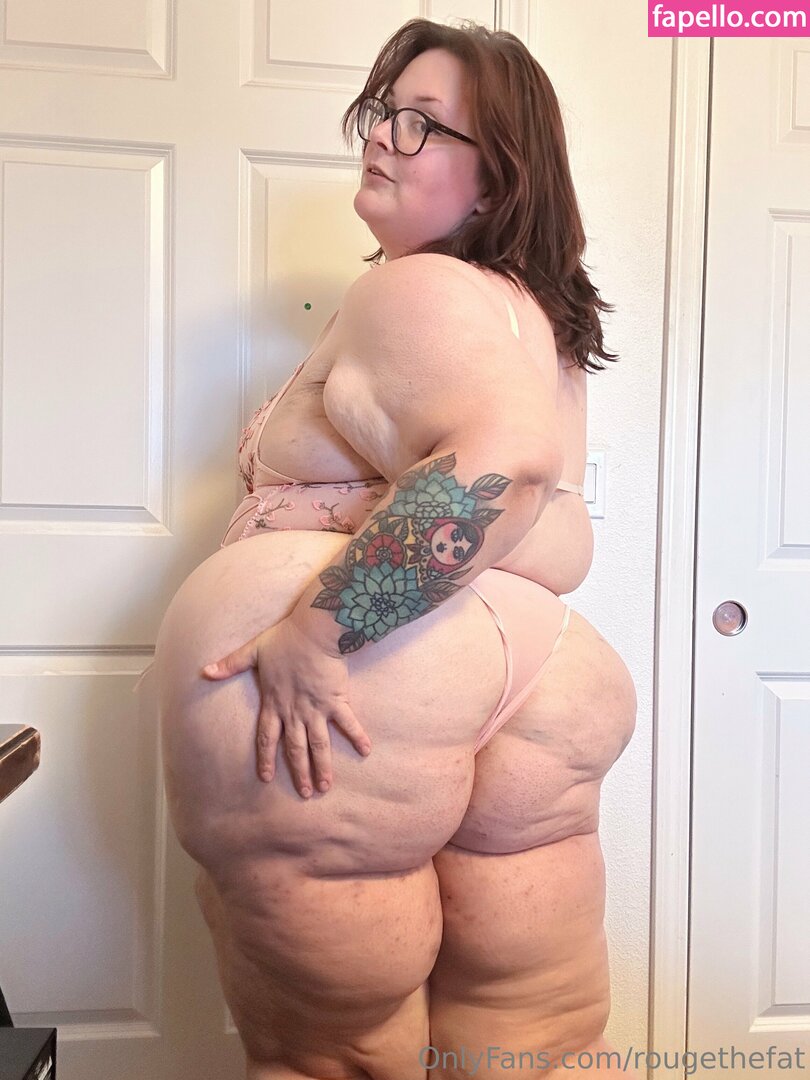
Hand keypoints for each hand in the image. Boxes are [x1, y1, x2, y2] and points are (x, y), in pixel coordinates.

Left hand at [201, 617, 371, 795]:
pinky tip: (366, 751)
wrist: (314, 632)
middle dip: (300, 772)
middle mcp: (295, 712)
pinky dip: (358, 737)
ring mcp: (317, 709)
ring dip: (323, 766)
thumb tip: (205, 671)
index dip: (266, 758)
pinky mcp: (336, 700)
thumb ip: (230, 664)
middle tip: (306, 792)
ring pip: (319, 745)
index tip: (266, 777)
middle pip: (296, 749)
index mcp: (274, 703)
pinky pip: (348, 723)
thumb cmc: (284, 639)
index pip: (266, 738)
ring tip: (326, 786)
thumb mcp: (252, 651)